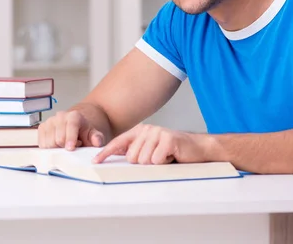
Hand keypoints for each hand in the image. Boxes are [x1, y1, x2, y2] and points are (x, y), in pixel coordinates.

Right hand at [38, 109, 104, 149]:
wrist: (76, 127)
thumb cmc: (83, 132)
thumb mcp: (93, 135)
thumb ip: (96, 138)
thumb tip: (96, 141)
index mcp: (74, 116)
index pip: (71, 126)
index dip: (70, 138)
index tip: (70, 148)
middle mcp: (60, 116)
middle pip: (58, 138)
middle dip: (65, 147)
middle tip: (73, 147)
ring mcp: (49, 121)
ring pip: (49, 143)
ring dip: (57, 149)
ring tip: (65, 145)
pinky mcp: (42, 127)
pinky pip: (42, 144)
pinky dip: (49, 149)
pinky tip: (57, 145)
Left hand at [92, 123, 209, 164]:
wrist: (197, 148)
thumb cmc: (173, 151)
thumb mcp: (151, 149)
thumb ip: (136, 150)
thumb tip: (118, 157)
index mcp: (140, 131)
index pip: (119, 143)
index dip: (106, 153)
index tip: (95, 161)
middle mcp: (147, 130)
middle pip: (132, 157)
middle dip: (144, 163)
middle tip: (157, 158)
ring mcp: (158, 133)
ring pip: (144, 160)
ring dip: (155, 163)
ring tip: (165, 157)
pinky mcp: (168, 139)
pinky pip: (157, 160)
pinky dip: (164, 163)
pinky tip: (171, 157)